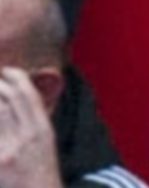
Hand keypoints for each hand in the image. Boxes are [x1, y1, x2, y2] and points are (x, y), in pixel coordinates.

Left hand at [0, 68, 62, 187]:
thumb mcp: (44, 148)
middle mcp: (28, 135)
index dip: (12, 76)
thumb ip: (31, 125)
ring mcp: (10, 148)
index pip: (27, 92)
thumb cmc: (40, 180)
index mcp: (43, 129)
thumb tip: (14, 106)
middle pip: (8, 97)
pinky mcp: (1, 161)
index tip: (4, 71)